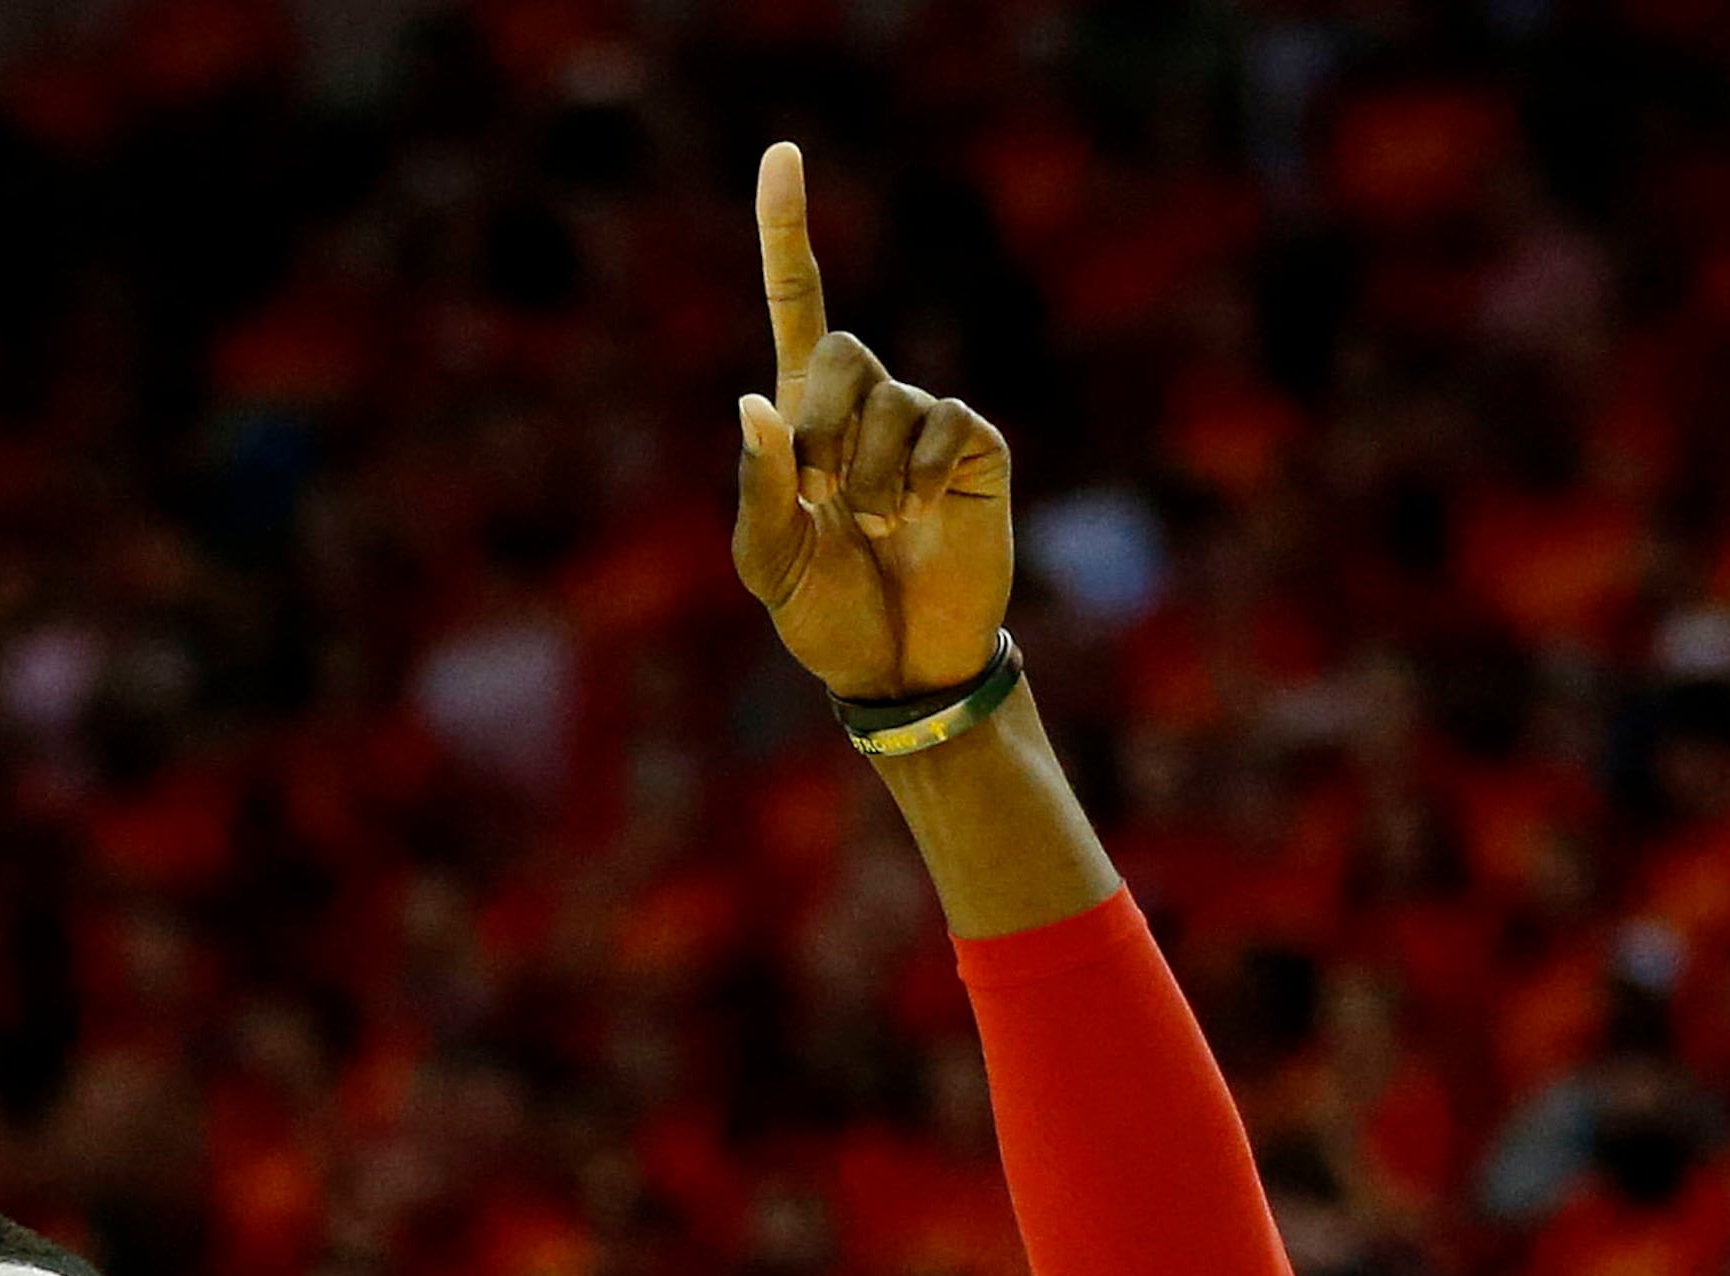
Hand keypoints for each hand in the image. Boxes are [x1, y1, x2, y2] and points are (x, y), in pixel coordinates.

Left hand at [730, 145, 1014, 698]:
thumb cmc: (825, 616)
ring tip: (879, 529)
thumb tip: (754, 402)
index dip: (786, 232)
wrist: (897, 668)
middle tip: (826, 497)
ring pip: (887, 399)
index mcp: (804, 419)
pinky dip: (917, 478)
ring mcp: (925, 423)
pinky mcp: (975, 448)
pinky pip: (941, 426)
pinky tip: (918, 519)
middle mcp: (867, 404)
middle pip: (840, 349)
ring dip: (868, 476)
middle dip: (820, 426)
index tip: (782, 153)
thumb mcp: (769, 563)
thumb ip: (758, 487)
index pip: (797, 304)